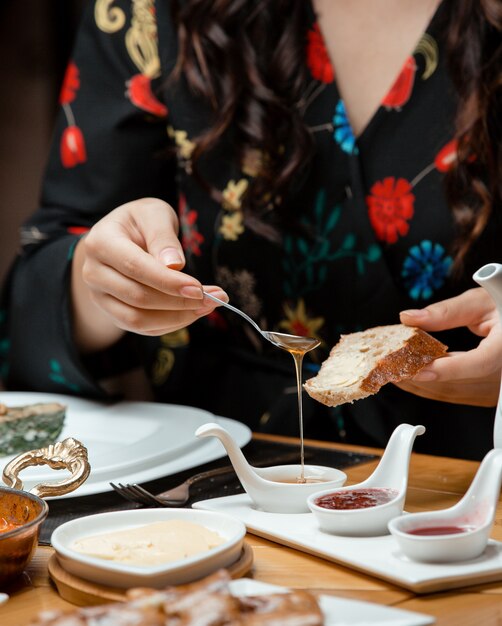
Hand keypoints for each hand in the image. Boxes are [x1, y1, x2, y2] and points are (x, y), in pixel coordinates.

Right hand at [71, 197, 227, 351]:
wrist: (120, 237)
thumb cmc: (141, 222)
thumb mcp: (154, 214)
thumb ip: (163, 236)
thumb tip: (175, 265)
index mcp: (100, 243)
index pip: (135, 268)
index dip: (168, 282)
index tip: (199, 288)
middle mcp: (93, 273)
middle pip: (138, 298)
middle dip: (179, 302)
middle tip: (215, 297)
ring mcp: (100, 297)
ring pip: (138, 320)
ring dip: (178, 318)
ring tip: (208, 306)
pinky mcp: (113, 313)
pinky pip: (143, 329)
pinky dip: (171, 324)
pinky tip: (193, 312)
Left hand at [397, 288, 501, 406]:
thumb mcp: (479, 301)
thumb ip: (446, 312)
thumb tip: (409, 318)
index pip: (479, 363)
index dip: (447, 369)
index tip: (419, 370)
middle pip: (463, 383)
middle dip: (425, 379)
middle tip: (394, 370)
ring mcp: (496, 379)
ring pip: (460, 391)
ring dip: (426, 385)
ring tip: (398, 373)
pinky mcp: (488, 384)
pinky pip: (461, 391)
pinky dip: (436, 384)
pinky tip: (417, 375)